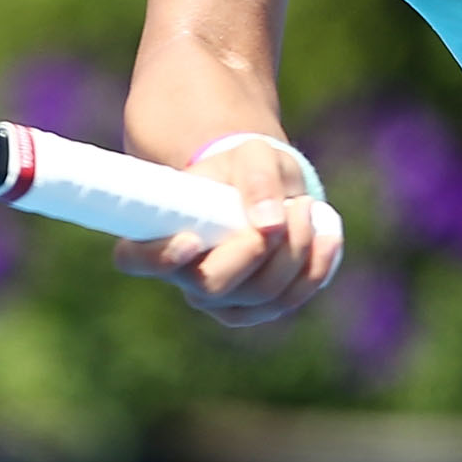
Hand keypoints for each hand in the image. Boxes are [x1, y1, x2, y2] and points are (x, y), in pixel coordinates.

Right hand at [111, 135, 340, 326]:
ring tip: (305, 207)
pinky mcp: (257, 308)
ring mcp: (221, 299)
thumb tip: (269, 223)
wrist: (264, 187)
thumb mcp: (253, 154)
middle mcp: (184, 275)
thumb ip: (257, 176)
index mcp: (162, 233)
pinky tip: (326, 234)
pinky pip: (289, 301)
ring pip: (261, 297)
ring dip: (295, 252)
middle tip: (288, 208)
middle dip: (259, 249)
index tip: (192, 240)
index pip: (135, 259)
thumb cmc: (244, 167)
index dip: (158, 258)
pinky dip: (315, 267)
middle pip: (215, 286)